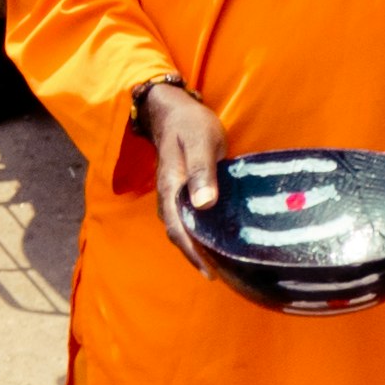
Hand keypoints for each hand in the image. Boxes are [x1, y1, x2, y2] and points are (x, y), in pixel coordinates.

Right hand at [138, 80, 225, 260]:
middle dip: (194, 257)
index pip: (177, 229)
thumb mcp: (202, 142)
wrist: (172, 109)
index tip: (209, 272)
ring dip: (195, 247)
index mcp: (171, 187)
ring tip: (216, 262)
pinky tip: (212, 237)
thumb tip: (204, 204)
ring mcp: (171, 194)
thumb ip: (202, 171)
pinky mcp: (179, 190)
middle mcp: (166, 196)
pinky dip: (196, 232)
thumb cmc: (191, 124)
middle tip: (218, 274)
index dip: (191, 253)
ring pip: (179, 227)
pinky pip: (184, 218)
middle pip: (177, 234)